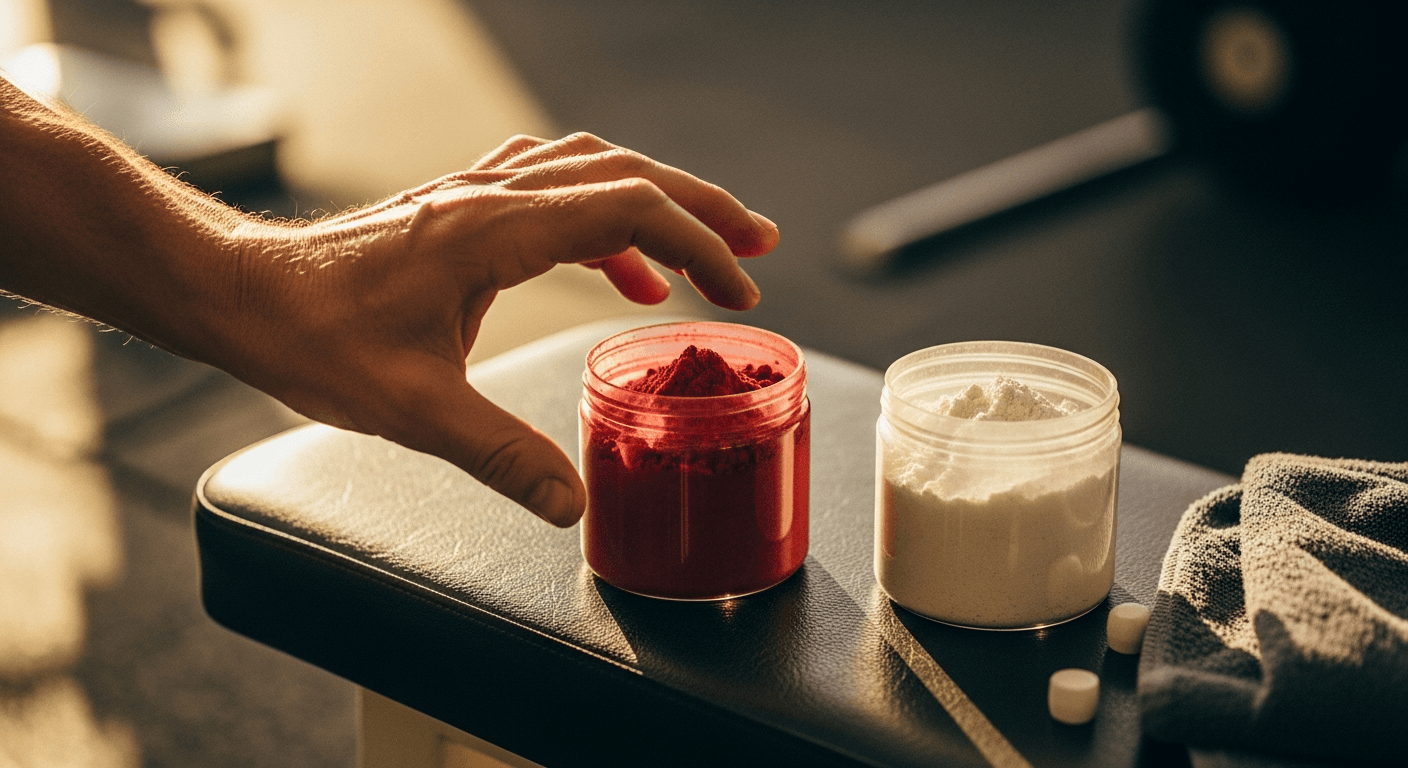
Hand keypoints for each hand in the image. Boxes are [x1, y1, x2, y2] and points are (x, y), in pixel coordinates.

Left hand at [210, 133, 778, 526]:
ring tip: (711, 247)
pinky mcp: (462, 211)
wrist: (243, 292)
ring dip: (659, 202)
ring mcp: (476, 195)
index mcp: (492, 229)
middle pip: (625, 174)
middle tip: (758, 247)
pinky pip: (556, 194)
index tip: (739, 291)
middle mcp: (491, 195)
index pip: (627, 209)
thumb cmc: (312, 334)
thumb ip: (498, 455)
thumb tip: (570, 503)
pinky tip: (623, 273)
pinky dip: (607, 223)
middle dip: (702, 208)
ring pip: (593, 172)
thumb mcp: (412, 408)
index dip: (697, 245)